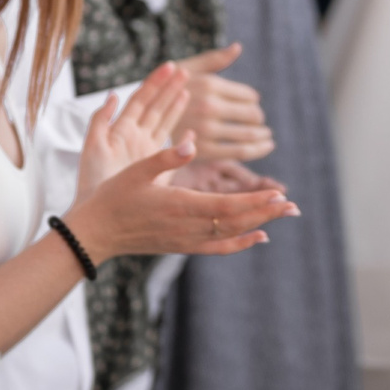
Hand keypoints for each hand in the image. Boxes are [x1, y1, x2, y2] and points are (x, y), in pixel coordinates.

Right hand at [63, 62, 297, 259]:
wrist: (95, 233)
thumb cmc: (112, 197)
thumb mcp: (135, 171)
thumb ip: (165, 157)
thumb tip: (189, 141)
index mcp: (178, 206)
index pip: (225, 207)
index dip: (254, 203)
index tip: (278, 195)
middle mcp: (186, 227)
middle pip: (235, 221)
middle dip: (266, 212)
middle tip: (294, 205)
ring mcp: (185, 240)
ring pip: (231, 234)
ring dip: (260, 224)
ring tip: (285, 214)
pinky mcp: (182, 245)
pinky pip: (218, 248)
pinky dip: (240, 243)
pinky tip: (259, 237)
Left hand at [73, 63, 193, 203]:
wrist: (98, 213)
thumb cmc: (92, 181)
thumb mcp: (92, 146)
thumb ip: (101, 120)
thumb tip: (112, 95)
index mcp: (121, 130)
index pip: (141, 99)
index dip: (155, 82)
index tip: (171, 66)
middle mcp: (136, 137)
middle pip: (155, 107)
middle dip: (170, 88)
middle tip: (187, 71)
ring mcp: (147, 152)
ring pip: (164, 123)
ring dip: (175, 106)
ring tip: (188, 90)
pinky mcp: (156, 169)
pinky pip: (172, 149)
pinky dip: (183, 140)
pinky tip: (192, 133)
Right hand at [175, 44, 273, 162]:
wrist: (141, 120)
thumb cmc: (166, 89)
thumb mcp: (187, 68)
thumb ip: (215, 59)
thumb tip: (238, 47)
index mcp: (209, 84)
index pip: (248, 95)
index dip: (254, 100)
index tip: (252, 104)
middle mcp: (209, 106)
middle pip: (251, 114)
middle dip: (259, 118)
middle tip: (260, 121)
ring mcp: (207, 129)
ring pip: (249, 134)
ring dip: (263, 135)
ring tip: (267, 137)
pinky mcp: (204, 150)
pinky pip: (239, 152)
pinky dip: (258, 150)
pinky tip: (264, 146)